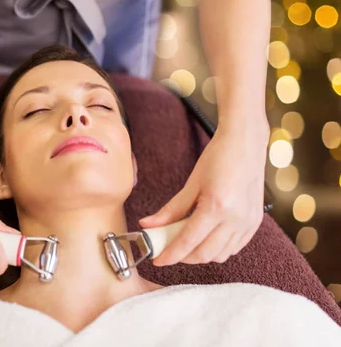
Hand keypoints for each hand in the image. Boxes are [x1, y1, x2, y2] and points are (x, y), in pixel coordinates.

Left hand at [138, 122, 268, 265]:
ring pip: (220, 255)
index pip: (188, 241)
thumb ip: (170, 209)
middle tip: (168, 249)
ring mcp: (248, 223)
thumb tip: (148, 225)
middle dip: (183, 257)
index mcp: (216, 207)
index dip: (170, 255)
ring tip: (186, 241)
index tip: (157, 260)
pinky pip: (234, 248)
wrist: (246, 143)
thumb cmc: (218, 158)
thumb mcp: (191, 183)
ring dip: (200, 254)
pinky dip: (217, 249)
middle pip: (204, 254)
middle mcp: (235, 219)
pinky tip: (207, 237)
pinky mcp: (255, 223)